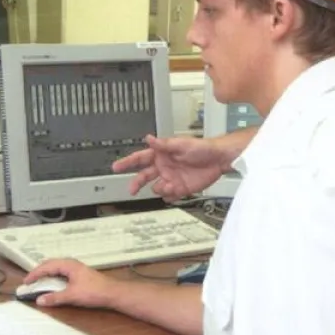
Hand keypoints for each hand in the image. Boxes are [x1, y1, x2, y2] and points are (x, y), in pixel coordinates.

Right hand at [24, 258, 115, 308]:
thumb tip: (39, 300)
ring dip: (46, 274)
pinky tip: (52, 284)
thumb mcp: (72, 296)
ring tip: (38, 282)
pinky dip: (53, 277)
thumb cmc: (93, 292)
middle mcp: (71, 264)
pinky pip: (62, 273)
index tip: (26, 282)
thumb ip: (54, 298)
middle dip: (39, 272)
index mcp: (68, 265)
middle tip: (29, 281)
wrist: (112, 293)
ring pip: (56, 268)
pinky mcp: (79, 275)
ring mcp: (76, 268)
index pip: (46, 266)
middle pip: (50, 264)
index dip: (35, 274)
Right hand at [111, 133, 235, 199]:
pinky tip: (176, 190)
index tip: (116, 166)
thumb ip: (164, 144)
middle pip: (143, 176)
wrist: (218, 160)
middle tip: (132, 189)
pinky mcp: (180, 189)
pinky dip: (170, 195)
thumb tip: (149, 138)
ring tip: (170, 184)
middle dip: (136, 183)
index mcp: (161, 154)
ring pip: (156, 188)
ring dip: (160, 188)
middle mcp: (164, 167)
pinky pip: (169, 196)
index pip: (140, 158)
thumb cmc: (202, 148)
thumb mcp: (182, 144)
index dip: (127, 162)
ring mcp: (171, 178)